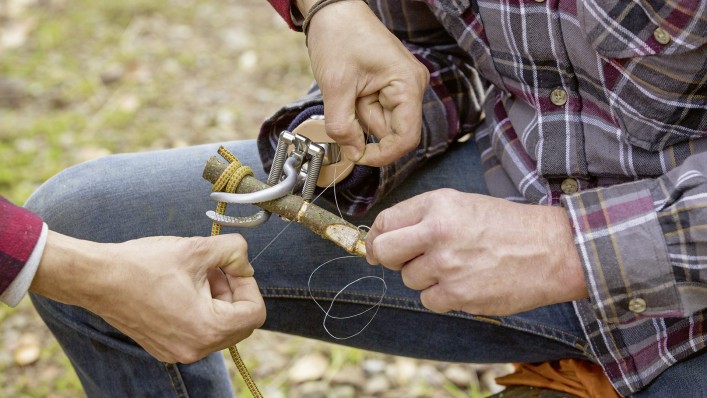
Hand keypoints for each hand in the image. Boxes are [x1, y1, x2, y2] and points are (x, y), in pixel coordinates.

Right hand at [32, 232, 265, 362]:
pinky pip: (198, 331)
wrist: (98, 278)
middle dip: (233, 292)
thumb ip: (235, 252)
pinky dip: (200, 309)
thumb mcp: (198, 248)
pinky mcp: (165, 348)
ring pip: (219, 327)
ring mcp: (178, 352)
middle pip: (239, 323)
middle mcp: (195, 349)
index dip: (249, 285)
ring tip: (196, 274)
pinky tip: (182, 287)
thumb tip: (246, 264)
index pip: (254, 313)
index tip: (233, 267)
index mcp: (207, 329)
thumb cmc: (144, 264)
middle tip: (216, 268)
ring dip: (217, 299)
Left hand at [302, 0, 428, 165]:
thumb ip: (342, 126)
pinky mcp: (390, 87)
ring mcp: (402, 87)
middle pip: (391, 131)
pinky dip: (358, 108)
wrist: (333, 10)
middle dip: (362, 125)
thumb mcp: (335, 85)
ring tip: (346, 89)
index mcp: (407, 84)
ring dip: (358, 115)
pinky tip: (350, 89)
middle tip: (343, 104)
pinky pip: (375, 111)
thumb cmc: (339, 36)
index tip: (357, 157)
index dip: (383, 155)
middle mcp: (411, 86)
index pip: (407, 138)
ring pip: (380, 122)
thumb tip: (352, 154)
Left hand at [365, 189, 587, 315]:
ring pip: (408, 279)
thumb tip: (377, 242)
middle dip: (389, 258)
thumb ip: (420, 217)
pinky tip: (465, 282)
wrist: (551, 250)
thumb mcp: (462, 204)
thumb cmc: (506, 226)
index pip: (385, 222)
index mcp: (438, 206)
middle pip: (383, 252)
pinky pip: (429, 300)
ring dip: (425, 276)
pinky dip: (442, 296)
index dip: (376, 237)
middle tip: (408, 258)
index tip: (377, 246)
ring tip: (456, 266)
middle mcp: (438, 233)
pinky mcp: (458, 296)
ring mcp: (447, 267)